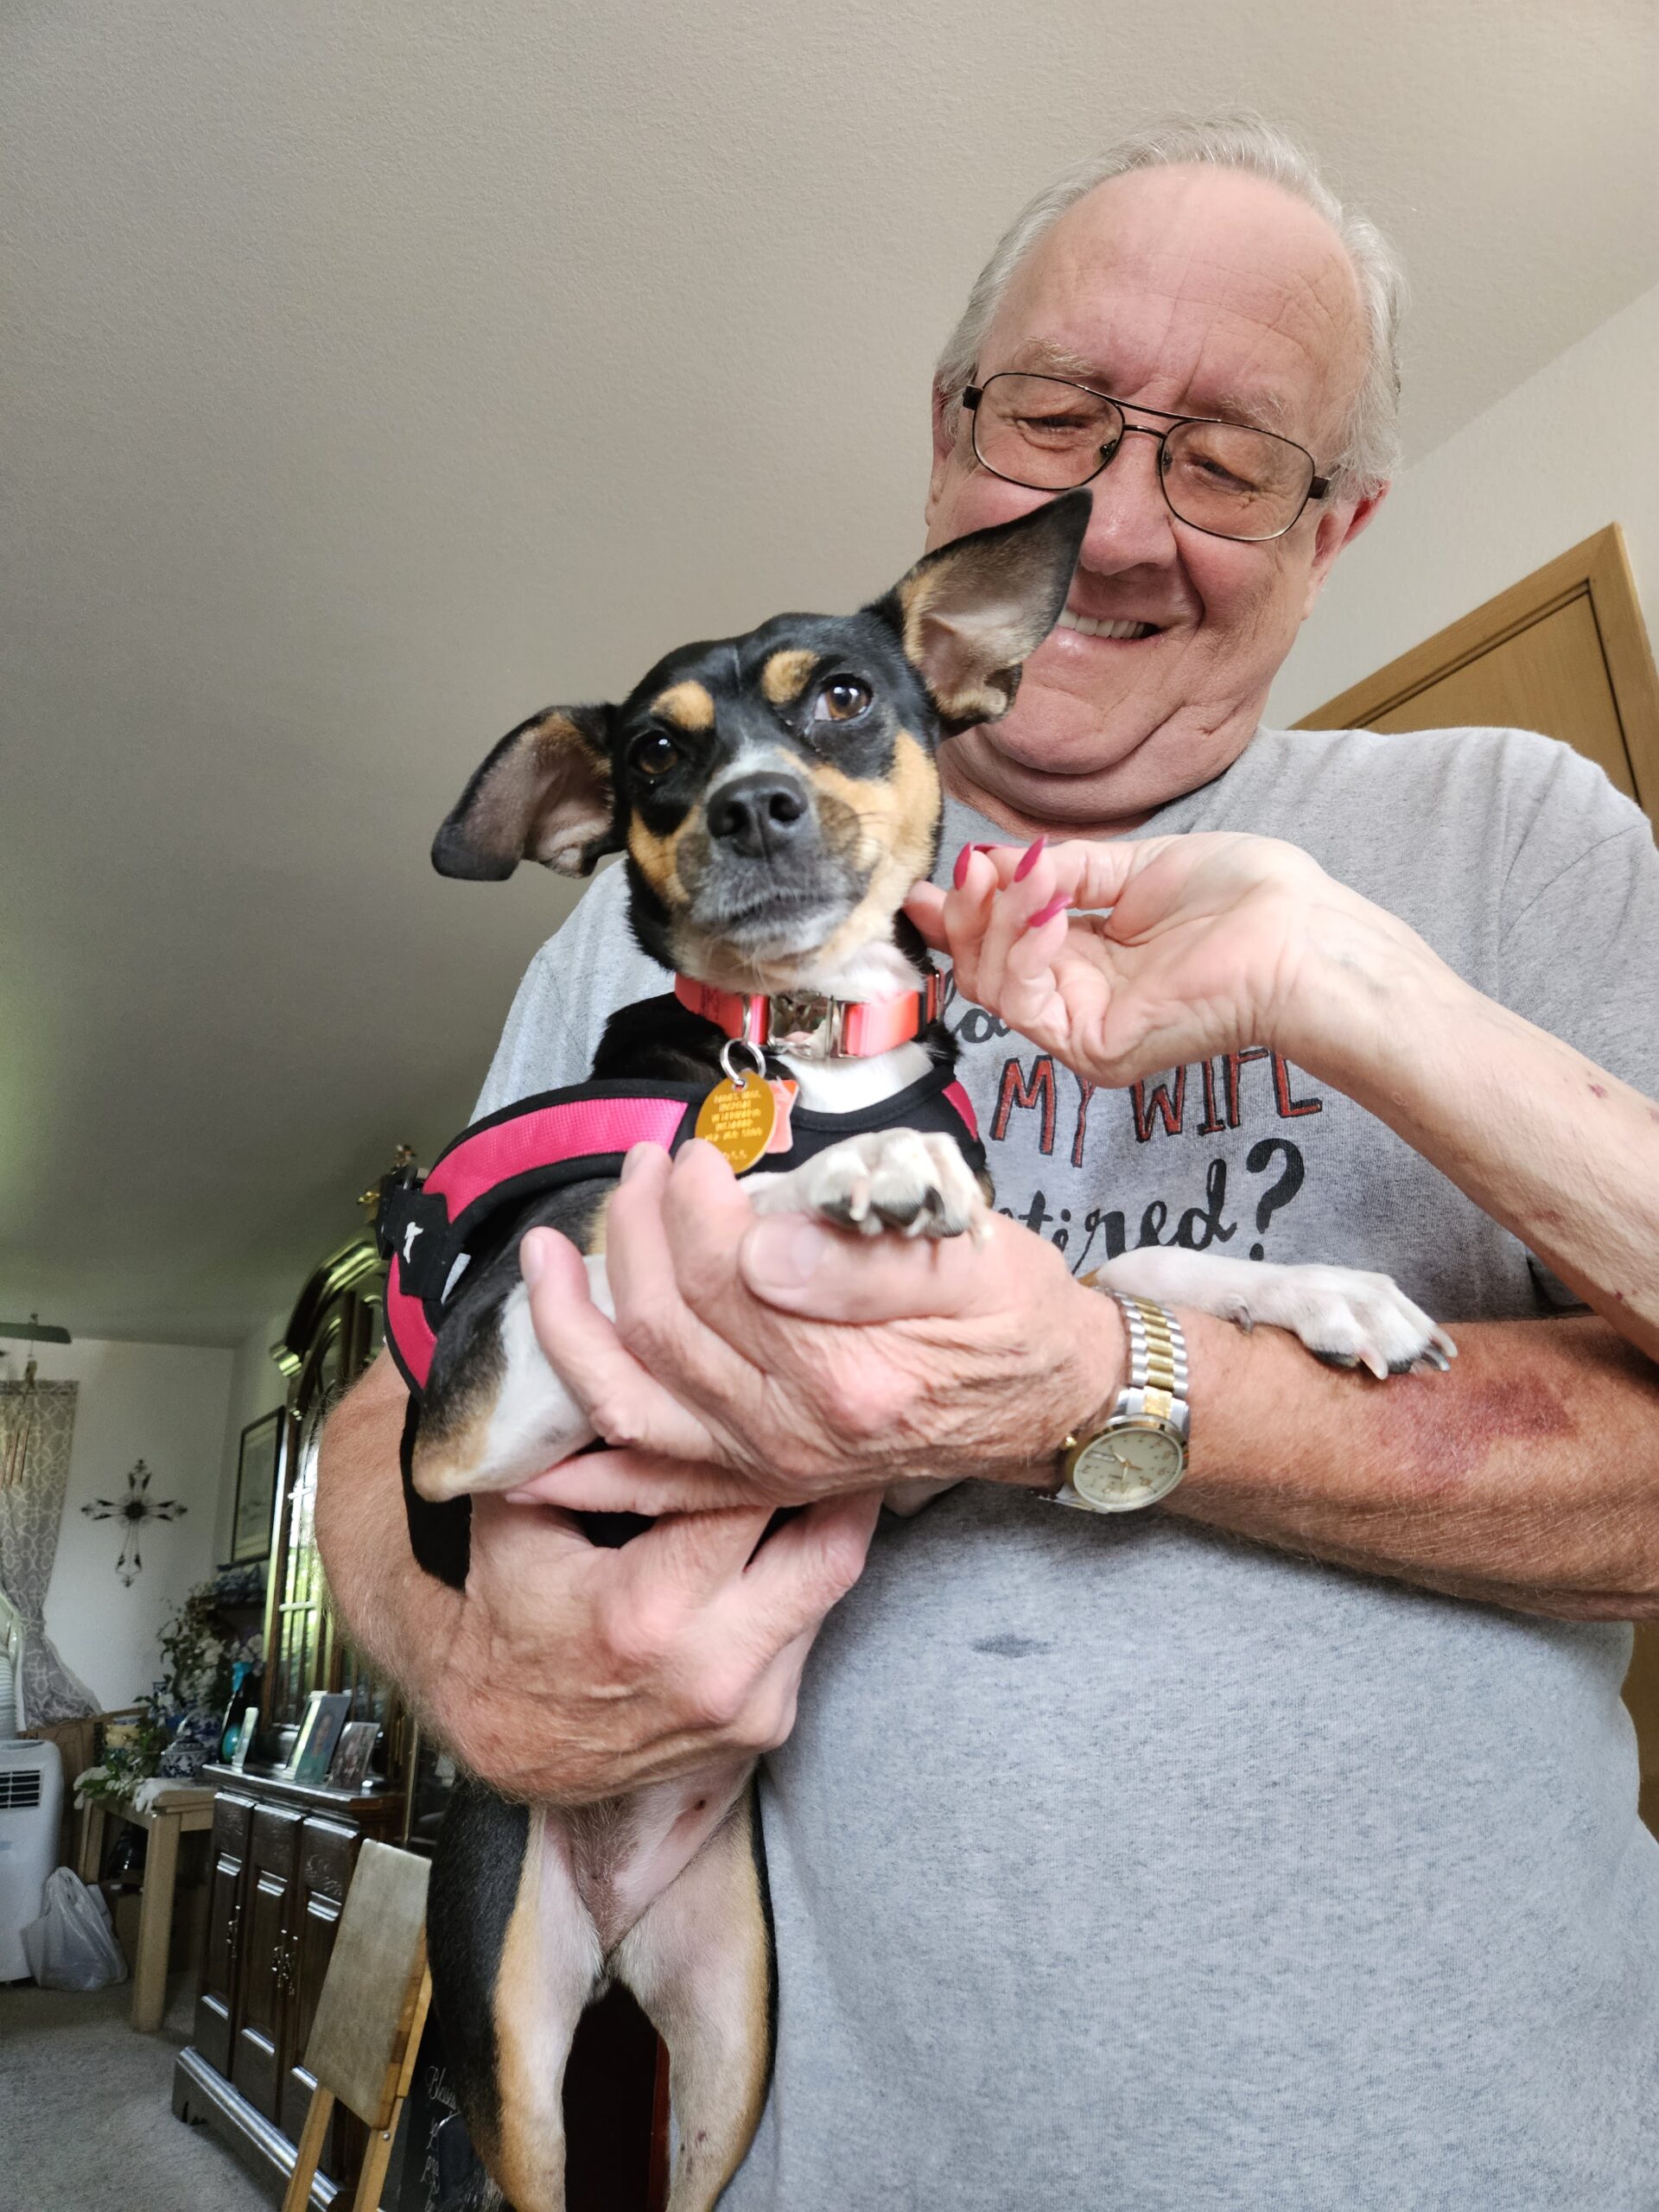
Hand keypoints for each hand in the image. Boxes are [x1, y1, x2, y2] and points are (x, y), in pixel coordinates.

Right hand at [315, 1355, 879, 1803]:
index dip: (768, 1432)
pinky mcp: (768, 1725)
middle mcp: (715, 1669)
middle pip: (829, 1543)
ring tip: (828, 1451)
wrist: (509, 1742)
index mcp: (648, 1613)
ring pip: (835, 1583)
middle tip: (837, 1408)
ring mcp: (750, 1707)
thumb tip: (579, 1307)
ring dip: (831, 1516)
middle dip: (838, 1471)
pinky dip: (808, 1569)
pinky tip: (798, 1520)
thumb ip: (561, 1431)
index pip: (744, 1494)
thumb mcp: (518, 1516)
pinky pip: (814, 1624)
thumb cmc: (511, 1614)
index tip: (781, 1380)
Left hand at [505, 1140, 1124, 1514]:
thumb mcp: (979, 1263)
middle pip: (667, 1326)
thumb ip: (871, 1254)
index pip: (725, 1274)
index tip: (698, 1151)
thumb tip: (762, 1239)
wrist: (1054, 1403)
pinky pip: (652, 1486)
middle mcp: (794, 1433)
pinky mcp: (759, 1481)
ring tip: (544, 1259)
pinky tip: (528, 1460)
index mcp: (847, 1373)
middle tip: (642, 1167)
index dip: (693, 1203)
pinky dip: (585, 1477)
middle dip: (636, 1234)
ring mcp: (769, 1466)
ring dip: (571, 1330)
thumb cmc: (1019, 1320)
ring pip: (631, 1402)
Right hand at [905, 831, 1439, 1089]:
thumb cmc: (1244, 900)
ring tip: (1028, 878)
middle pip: (983, 968)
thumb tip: (990, 862)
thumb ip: (1062, 868)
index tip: (945, 875)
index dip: (965, 911)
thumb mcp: (1135, 865)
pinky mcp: (1093, 1048)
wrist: (1299, 938)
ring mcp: (1083, 1030)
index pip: (1002, 944)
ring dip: (997, 921)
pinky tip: (1050, 906)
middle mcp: (1078, 1000)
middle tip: (975, 870)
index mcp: (1088, 958)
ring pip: (993, 985)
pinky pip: (1026, 1000)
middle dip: (969, 913)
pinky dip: (1025, 945)